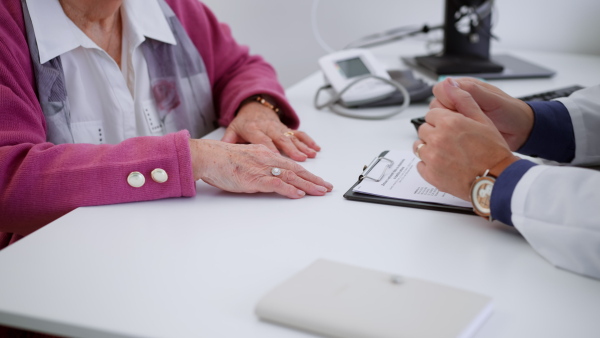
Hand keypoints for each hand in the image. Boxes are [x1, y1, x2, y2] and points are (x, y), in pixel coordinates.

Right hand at [189, 139, 332, 198]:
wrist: (207, 156)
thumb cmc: (222, 160)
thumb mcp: (246, 159)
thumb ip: (259, 166)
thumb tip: (270, 177)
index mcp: (265, 153)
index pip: (291, 164)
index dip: (307, 173)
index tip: (318, 180)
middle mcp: (267, 159)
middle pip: (296, 170)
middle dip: (314, 179)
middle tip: (327, 187)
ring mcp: (261, 169)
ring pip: (290, 176)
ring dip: (308, 185)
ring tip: (320, 192)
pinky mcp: (253, 179)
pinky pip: (275, 184)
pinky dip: (289, 190)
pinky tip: (299, 195)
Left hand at [221, 100, 320, 161]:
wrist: (254, 108)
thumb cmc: (243, 124)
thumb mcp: (232, 130)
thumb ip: (228, 140)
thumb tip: (220, 147)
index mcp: (254, 128)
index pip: (263, 140)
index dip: (270, 149)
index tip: (277, 159)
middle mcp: (269, 127)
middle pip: (281, 140)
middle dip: (292, 150)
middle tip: (301, 160)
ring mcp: (280, 128)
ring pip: (292, 138)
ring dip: (303, 147)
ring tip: (311, 156)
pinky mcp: (287, 128)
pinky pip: (299, 134)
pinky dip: (308, 141)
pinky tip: (316, 149)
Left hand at [414, 80, 516, 200]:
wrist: (496, 179)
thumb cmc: (493, 151)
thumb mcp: (482, 119)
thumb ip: (463, 100)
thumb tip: (448, 84)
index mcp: (448, 123)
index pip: (432, 114)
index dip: (443, 120)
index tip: (451, 127)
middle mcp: (437, 139)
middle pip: (424, 129)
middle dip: (435, 132)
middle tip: (452, 141)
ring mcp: (431, 158)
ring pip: (419, 146)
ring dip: (429, 147)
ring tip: (447, 153)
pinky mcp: (430, 174)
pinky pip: (419, 165)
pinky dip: (428, 164)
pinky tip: (443, 164)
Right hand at [429, 78, 534, 150]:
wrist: (522, 131)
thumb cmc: (512, 113)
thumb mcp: (494, 101)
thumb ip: (472, 91)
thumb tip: (450, 82)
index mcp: (467, 89)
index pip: (440, 89)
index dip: (444, 97)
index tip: (456, 106)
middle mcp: (460, 102)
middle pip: (436, 105)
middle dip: (445, 113)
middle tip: (462, 119)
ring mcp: (460, 116)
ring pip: (439, 119)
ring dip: (447, 124)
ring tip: (464, 128)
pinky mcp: (462, 129)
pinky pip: (447, 130)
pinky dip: (449, 133)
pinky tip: (460, 136)